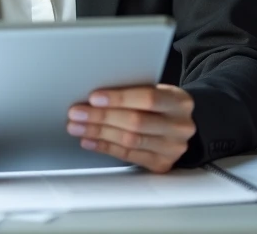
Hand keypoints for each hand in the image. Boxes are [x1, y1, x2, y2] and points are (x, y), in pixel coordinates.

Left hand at [66, 84, 195, 172]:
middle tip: (77, 113)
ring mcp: (173, 148)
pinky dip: (105, 147)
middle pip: (136, 121)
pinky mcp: (162, 164)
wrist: (178, 125)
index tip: (94, 97)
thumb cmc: (160, 105)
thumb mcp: (156, 91)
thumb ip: (134, 92)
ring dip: (98, 133)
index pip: (148, 98)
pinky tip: (89, 141)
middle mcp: (180, 126)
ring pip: (130, 140)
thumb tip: (95, 96)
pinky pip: (128, 155)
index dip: (119, 98)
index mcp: (180, 101)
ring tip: (77, 127)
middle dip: (102, 117)